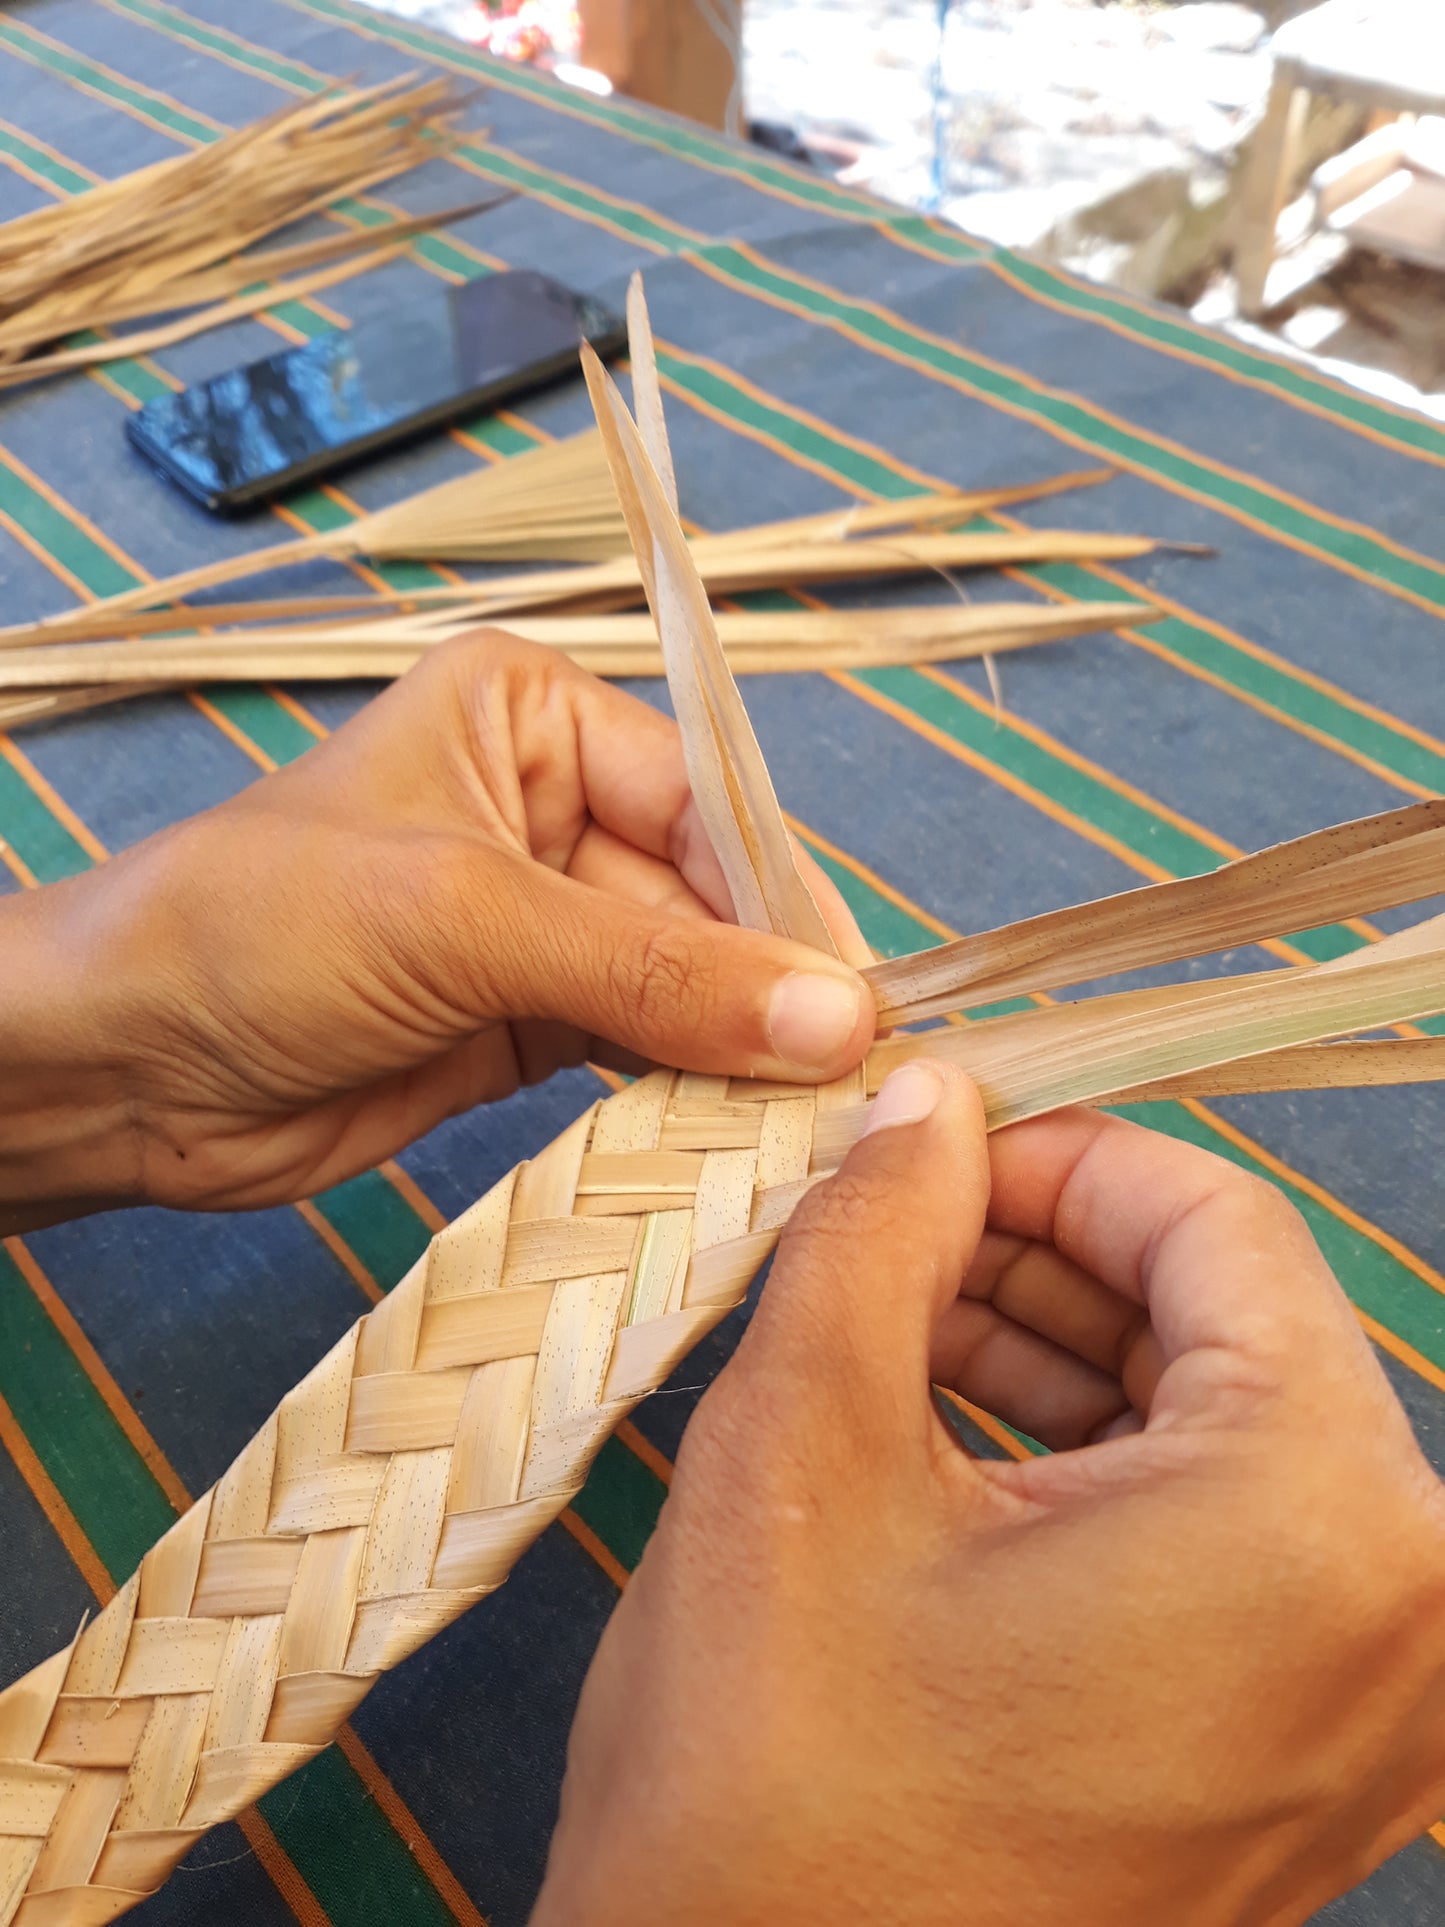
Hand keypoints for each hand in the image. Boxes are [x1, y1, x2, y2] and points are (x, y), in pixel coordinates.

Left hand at [0, 634, 871, 1225]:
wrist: (116, 1066)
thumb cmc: (258, 929)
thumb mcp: (465, 919)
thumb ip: (655, 970)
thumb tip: (835, 1012)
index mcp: (532, 716)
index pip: (705, 802)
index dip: (783, 902)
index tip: (860, 1000)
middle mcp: (550, 809)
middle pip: (709, 902)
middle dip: (768, 991)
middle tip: (850, 1080)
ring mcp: (539, 927)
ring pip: (684, 986)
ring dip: (737, 1051)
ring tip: (810, 1116)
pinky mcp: (526, 1027)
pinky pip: (641, 1052)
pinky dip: (687, 1093)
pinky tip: (737, 1131)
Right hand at [536, 1064, 1444, 1926]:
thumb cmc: (779, 1798)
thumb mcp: (802, 1447)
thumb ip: (880, 1226)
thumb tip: (927, 1100)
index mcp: (1319, 1520)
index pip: (1217, 1224)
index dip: (1054, 1154)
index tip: (927, 1144)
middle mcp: (1398, 1622)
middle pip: (1226, 1327)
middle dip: (1044, 1255)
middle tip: (887, 1225)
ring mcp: (1357, 1718)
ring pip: (1213, 1434)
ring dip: (1053, 1354)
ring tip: (886, 1320)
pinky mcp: (1289, 1772)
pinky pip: (1214, 1550)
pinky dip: (1084, 1470)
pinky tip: (940, 1433)